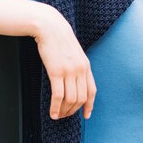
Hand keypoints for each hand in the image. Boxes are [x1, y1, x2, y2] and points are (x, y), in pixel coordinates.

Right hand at [33, 5, 96, 119]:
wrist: (50, 26)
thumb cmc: (58, 38)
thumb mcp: (74, 52)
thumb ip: (76, 65)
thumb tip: (74, 79)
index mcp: (86, 66)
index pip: (92, 91)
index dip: (89, 105)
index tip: (86, 115)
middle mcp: (80, 70)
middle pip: (81, 98)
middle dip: (73, 110)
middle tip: (65, 115)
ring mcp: (69, 71)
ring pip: (70, 99)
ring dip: (64, 111)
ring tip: (58, 115)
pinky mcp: (56, 72)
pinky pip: (58, 96)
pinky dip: (56, 107)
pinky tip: (52, 113)